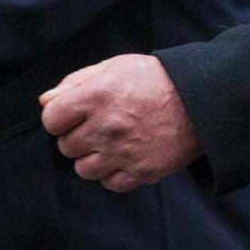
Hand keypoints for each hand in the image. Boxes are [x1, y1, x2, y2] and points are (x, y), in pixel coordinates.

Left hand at [38, 54, 200, 192]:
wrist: (205, 98)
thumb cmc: (158, 79)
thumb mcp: (116, 67)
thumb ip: (77, 81)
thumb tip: (45, 101)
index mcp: (98, 95)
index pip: (51, 118)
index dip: (61, 116)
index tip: (76, 113)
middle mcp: (107, 126)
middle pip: (66, 146)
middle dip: (78, 136)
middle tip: (102, 124)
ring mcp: (123, 152)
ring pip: (83, 169)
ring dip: (94, 157)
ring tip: (115, 141)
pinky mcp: (140, 172)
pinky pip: (109, 183)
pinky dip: (115, 172)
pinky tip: (128, 154)